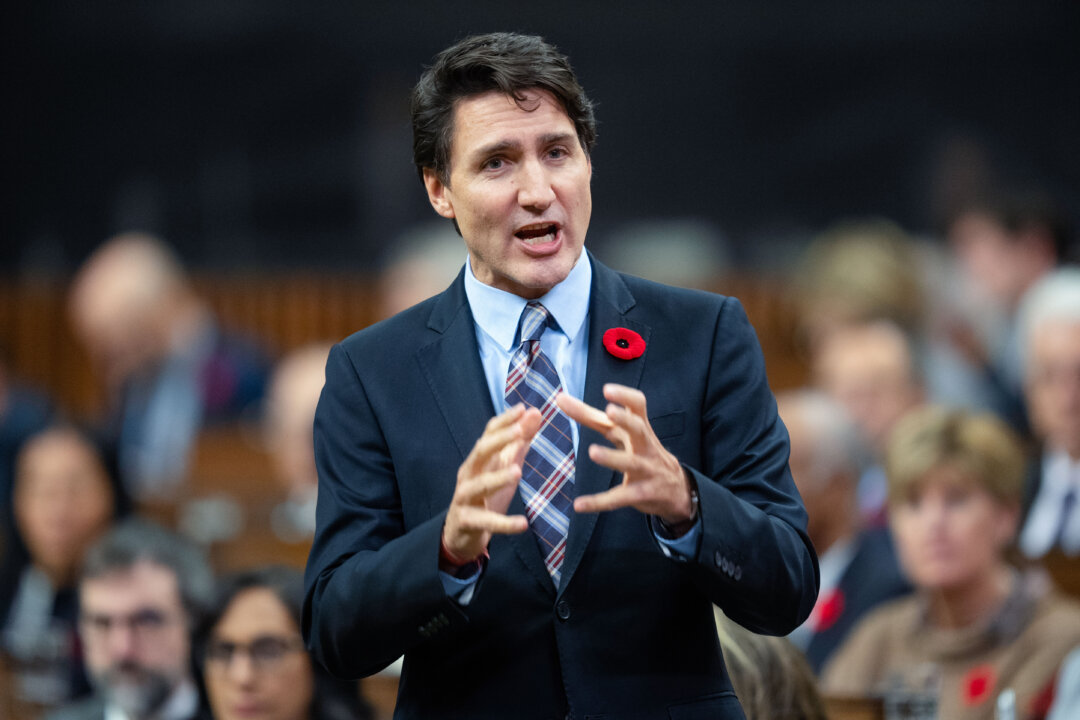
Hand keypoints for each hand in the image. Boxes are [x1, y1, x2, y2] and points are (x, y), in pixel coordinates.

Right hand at [441, 404, 541, 561]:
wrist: (460, 533)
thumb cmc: (485, 495)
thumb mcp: (503, 467)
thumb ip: (519, 443)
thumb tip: (535, 413)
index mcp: (479, 459)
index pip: (488, 434)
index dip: (504, 421)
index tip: (523, 408)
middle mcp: (469, 473)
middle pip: (480, 452)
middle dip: (499, 441)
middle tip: (520, 432)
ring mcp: (465, 497)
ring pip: (479, 485)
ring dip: (498, 478)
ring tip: (518, 472)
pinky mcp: (467, 521)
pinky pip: (486, 522)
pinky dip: (504, 523)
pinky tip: (522, 524)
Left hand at [556, 384, 693, 525]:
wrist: (676, 489)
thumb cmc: (641, 451)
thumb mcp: (621, 433)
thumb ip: (591, 416)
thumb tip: (560, 398)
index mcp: (640, 427)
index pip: (637, 405)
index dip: (625, 397)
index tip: (607, 389)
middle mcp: (644, 445)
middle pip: (638, 428)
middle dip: (625, 420)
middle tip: (610, 411)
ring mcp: (645, 469)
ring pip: (629, 462)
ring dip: (612, 457)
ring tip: (593, 452)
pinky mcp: (640, 493)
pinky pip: (618, 498)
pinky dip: (599, 502)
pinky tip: (580, 505)